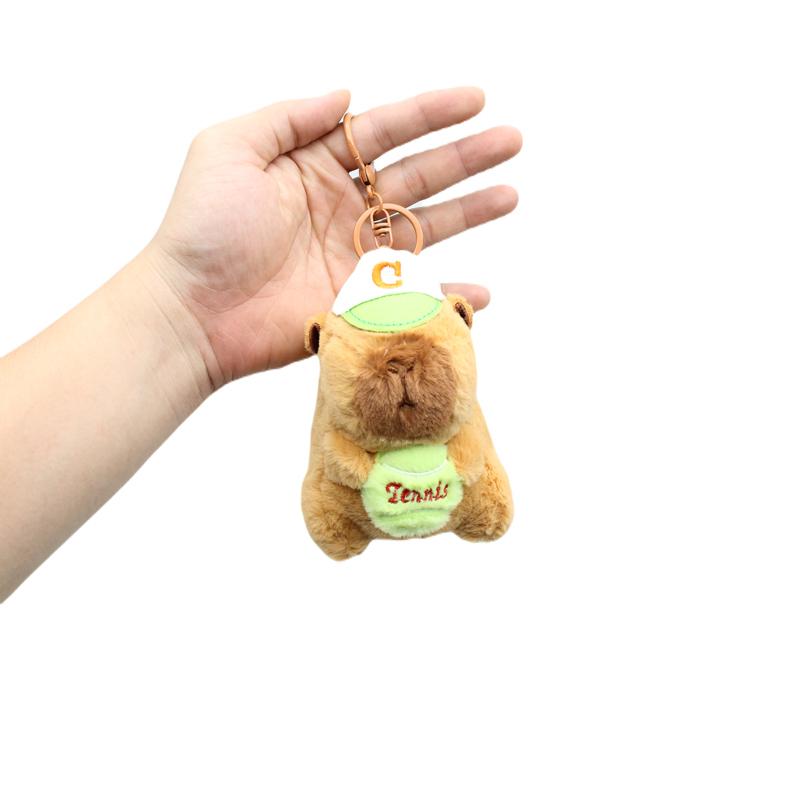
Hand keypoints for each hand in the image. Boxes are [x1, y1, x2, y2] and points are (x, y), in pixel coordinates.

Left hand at [146, 87, 522, 388]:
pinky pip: (413, 296)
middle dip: (466, 157)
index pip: (386, 132)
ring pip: (425, 228)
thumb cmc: (203, 227)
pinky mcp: (357, 301)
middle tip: (510, 141)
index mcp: (315, 165)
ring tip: (510, 193)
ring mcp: (353, 256)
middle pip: (417, 175)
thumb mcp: (231, 148)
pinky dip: (448, 295)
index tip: (474, 100)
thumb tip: (345, 94)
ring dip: (470, 211)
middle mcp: (342, 208)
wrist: (193, 309)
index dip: (431, 114)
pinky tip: (482, 290)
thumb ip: (289, 117)